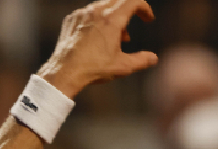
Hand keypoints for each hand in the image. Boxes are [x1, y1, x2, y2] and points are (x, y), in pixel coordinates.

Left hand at [37, 0, 157, 98]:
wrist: (63, 73)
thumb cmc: (93, 69)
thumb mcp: (122, 66)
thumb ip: (142, 60)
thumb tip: (153, 58)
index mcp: (112, 19)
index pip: (134, 1)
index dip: (144, 8)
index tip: (147, 19)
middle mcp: (96, 12)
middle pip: (118, 1)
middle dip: (128, 13)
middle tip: (129, 31)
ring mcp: (81, 14)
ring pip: (102, 6)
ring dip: (113, 18)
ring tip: (115, 39)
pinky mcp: (70, 20)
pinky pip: (87, 13)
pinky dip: (96, 20)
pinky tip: (96, 38)